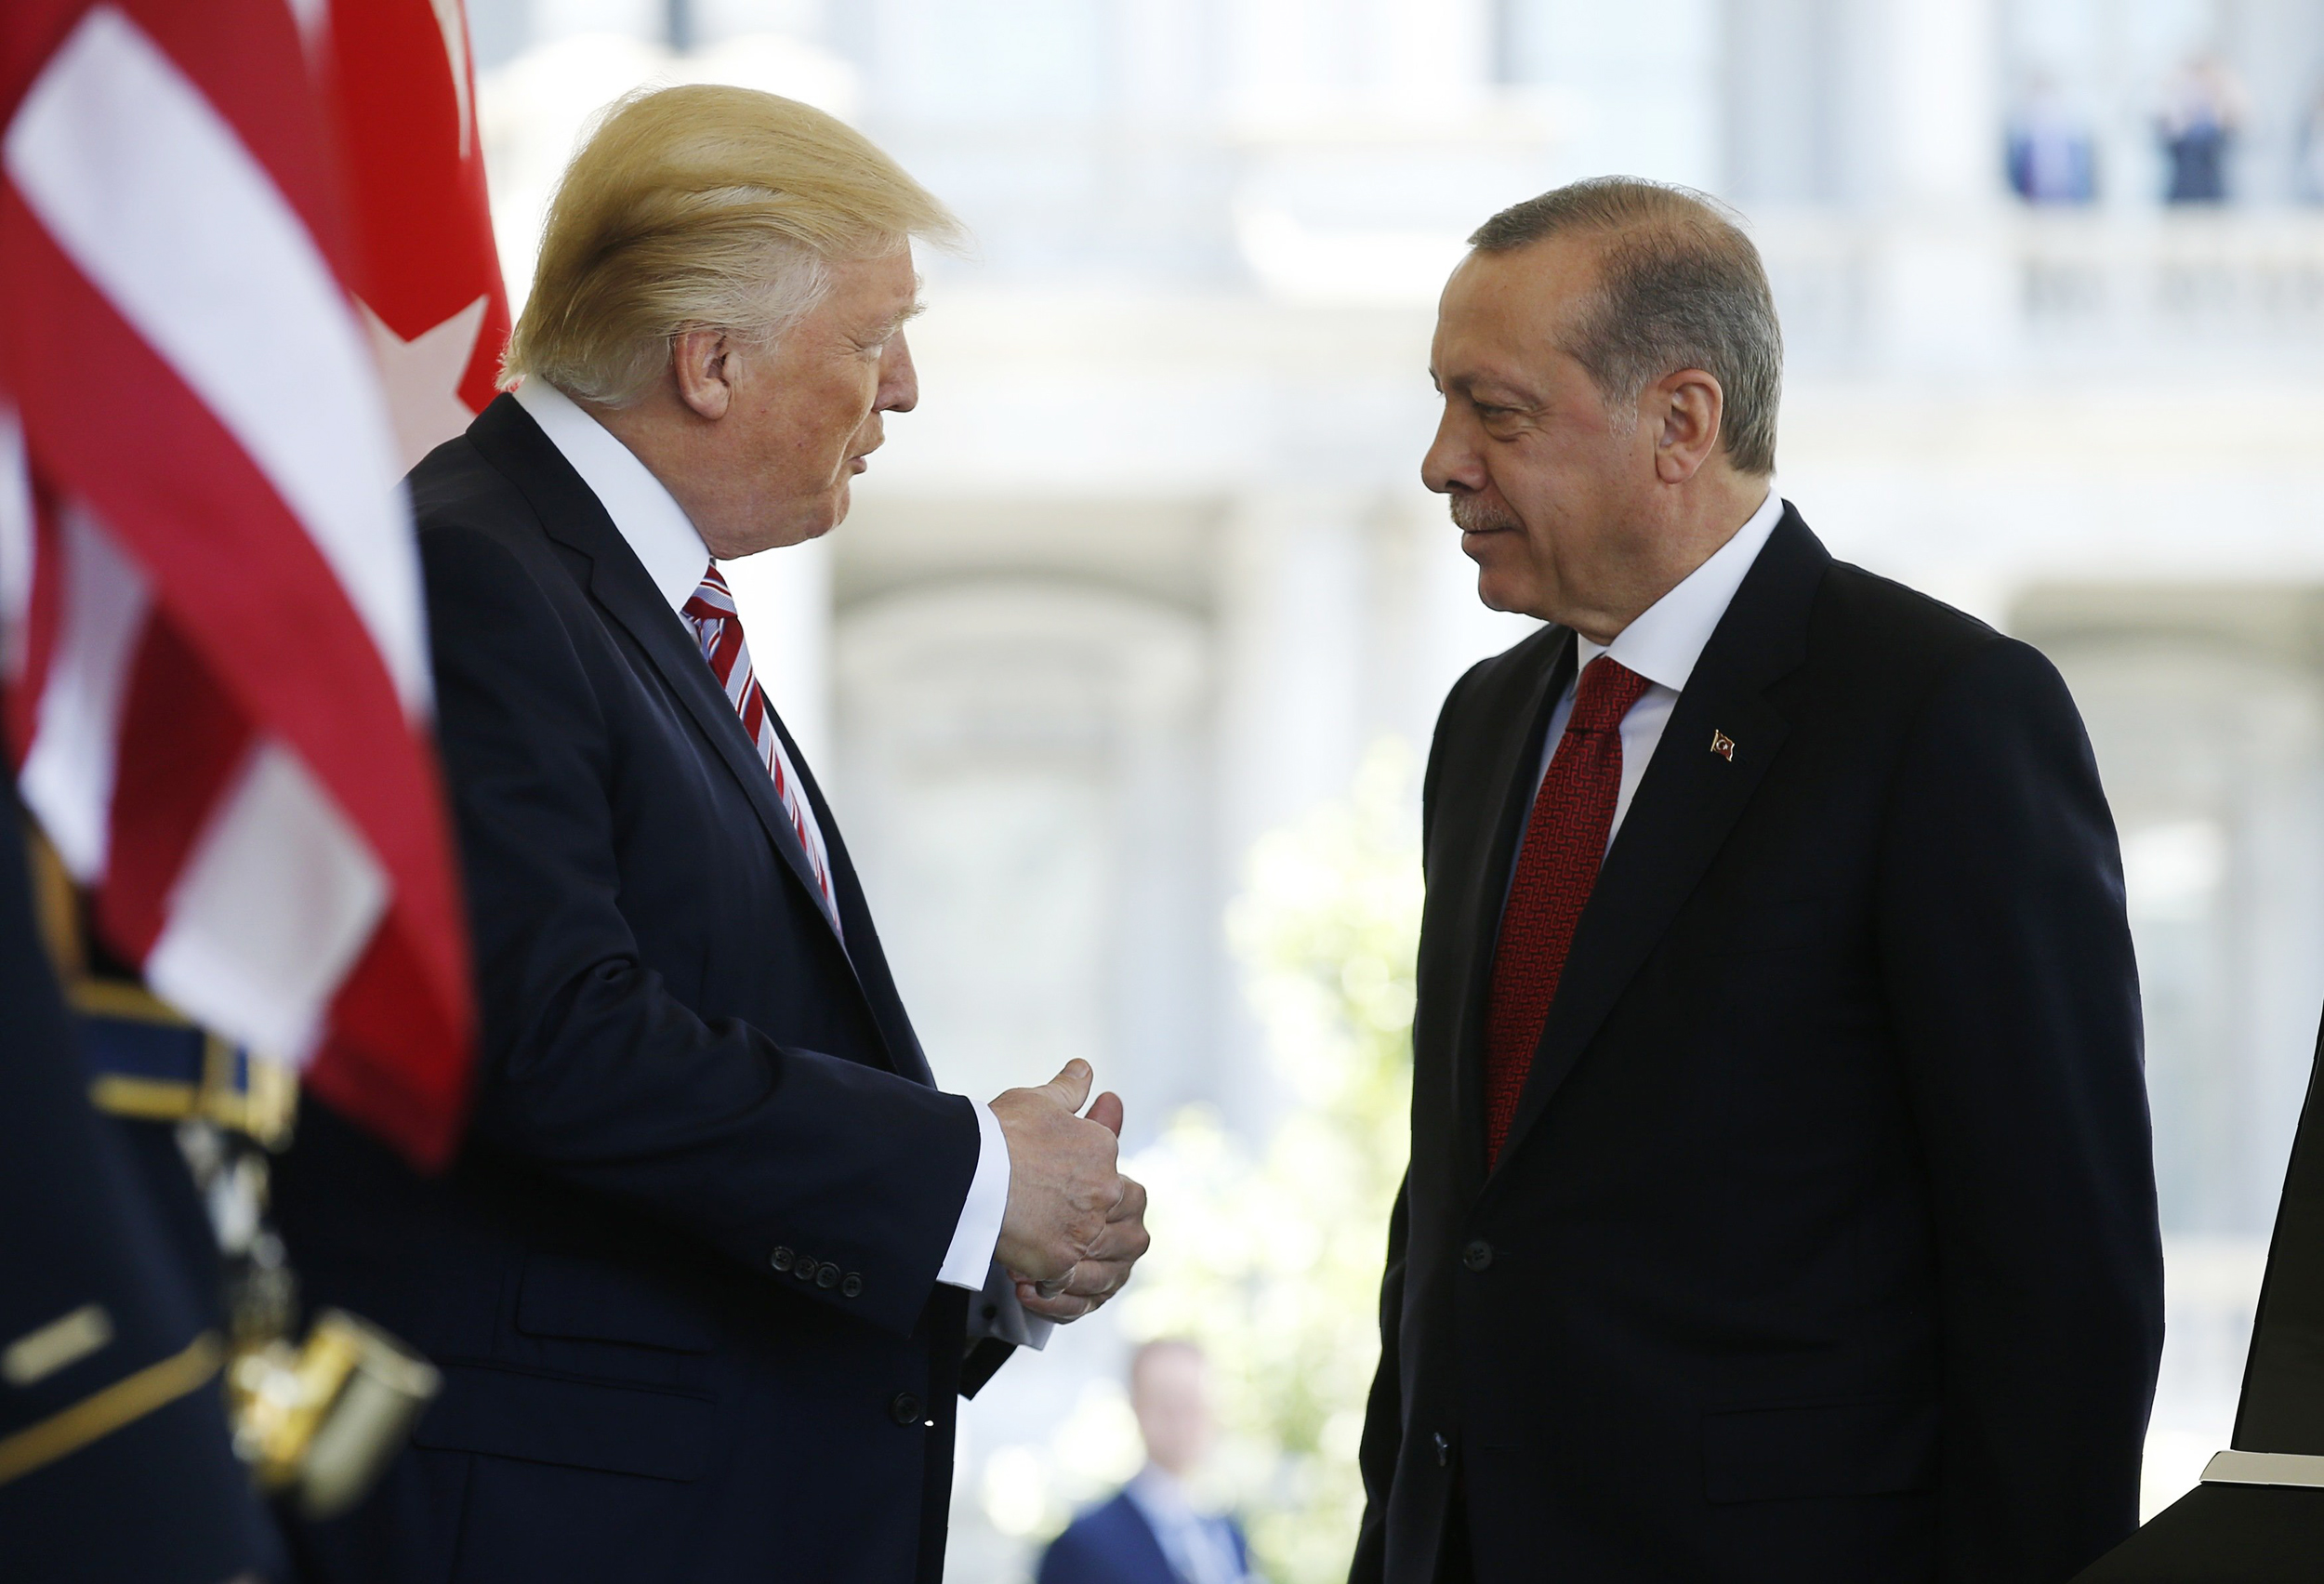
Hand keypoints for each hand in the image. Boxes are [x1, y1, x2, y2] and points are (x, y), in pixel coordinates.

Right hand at [989, 1060, 1149, 1321]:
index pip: (1129, 1186)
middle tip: (1098, 1245)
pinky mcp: (1060, 1262)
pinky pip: (1074, 1289)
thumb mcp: (1039, 1100)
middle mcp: (1104, 1193)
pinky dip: (1062, 1293)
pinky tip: (1044, 1287)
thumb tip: (1084, 1069)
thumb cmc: (1000, 1131)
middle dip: (1120, 1239)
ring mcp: (1085, 1230)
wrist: (969, 1167)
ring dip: (1099, 1271)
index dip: (1115, 1198)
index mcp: (1103, 1152)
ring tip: (1078, 1272)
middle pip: (1133, 1229)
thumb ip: (1068, 1088)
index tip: (1095, 1206)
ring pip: (1113, 1264)